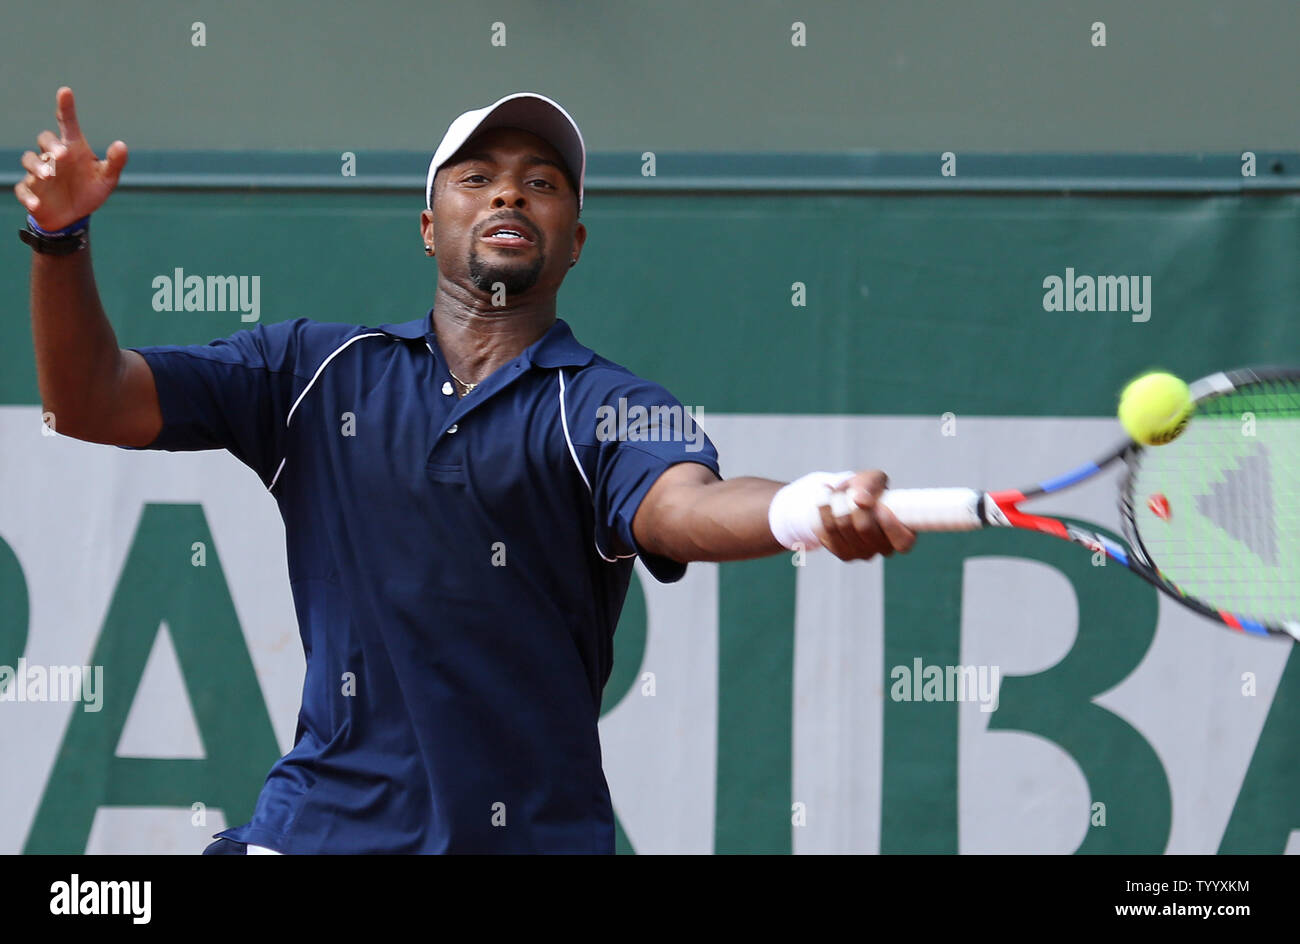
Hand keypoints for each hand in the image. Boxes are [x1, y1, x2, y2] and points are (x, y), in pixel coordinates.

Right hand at [14, 86, 127, 231]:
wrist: (73, 215)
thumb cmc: (89, 190)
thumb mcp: (106, 178)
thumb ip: (114, 162)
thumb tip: (122, 144)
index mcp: (73, 148)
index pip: (67, 123)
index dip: (66, 107)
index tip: (66, 91)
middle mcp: (53, 156)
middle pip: (45, 139)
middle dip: (51, 144)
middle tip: (62, 155)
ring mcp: (39, 172)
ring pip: (29, 159)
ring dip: (37, 166)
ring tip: (48, 175)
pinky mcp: (31, 191)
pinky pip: (24, 189)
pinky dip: (29, 196)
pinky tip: (37, 204)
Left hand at [814, 469, 915, 561]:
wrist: (846, 497)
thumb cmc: (867, 489)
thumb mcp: (873, 479)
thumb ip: (871, 485)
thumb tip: (861, 501)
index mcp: (903, 534)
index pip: (903, 542)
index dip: (890, 525)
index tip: (880, 506)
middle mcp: (884, 548)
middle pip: (865, 529)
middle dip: (855, 506)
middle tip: (851, 492)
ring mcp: (863, 553)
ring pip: (844, 528)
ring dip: (837, 505)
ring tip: (837, 492)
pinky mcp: (842, 553)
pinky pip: (828, 532)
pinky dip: (825, 512)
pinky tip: (826, 501)